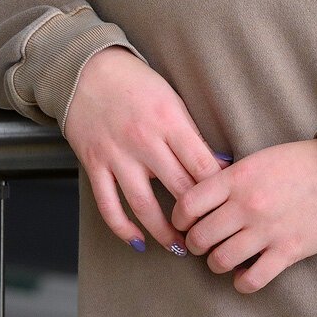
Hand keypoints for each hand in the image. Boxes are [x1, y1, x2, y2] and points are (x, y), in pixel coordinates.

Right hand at [64, 46, 224, 255]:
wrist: (86, 69)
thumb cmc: (136, 82)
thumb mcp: (172, 100)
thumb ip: (192, 133)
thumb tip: (220, 164)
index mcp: (169, 121)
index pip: (201, 165)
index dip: (218, 190)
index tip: (229, 206)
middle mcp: (144, 140)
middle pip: (178, 188)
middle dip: (198, 216)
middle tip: (211, 233)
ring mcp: (117, 155)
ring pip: (144, 204)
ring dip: (164, 232)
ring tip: (180, 247)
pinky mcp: (94, 164)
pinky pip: (109, 205)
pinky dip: (122, 228)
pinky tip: (137, 241)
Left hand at [171, 137, 316, 293]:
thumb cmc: (300, 163)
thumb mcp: (259, 159)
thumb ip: (229, 177)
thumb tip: (201, 194)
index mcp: (238, 178)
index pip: (188, 203)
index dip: (179, 217)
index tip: (184, 221)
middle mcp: (248, 205)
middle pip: (200, 237)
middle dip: (195, 243)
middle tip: (202, 241)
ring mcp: (267, 230)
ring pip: (220, 261)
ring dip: (216, 263)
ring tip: (222, 257)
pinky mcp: (287, 251)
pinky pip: (252, 280)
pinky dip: (242, 282)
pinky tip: (244, 274)